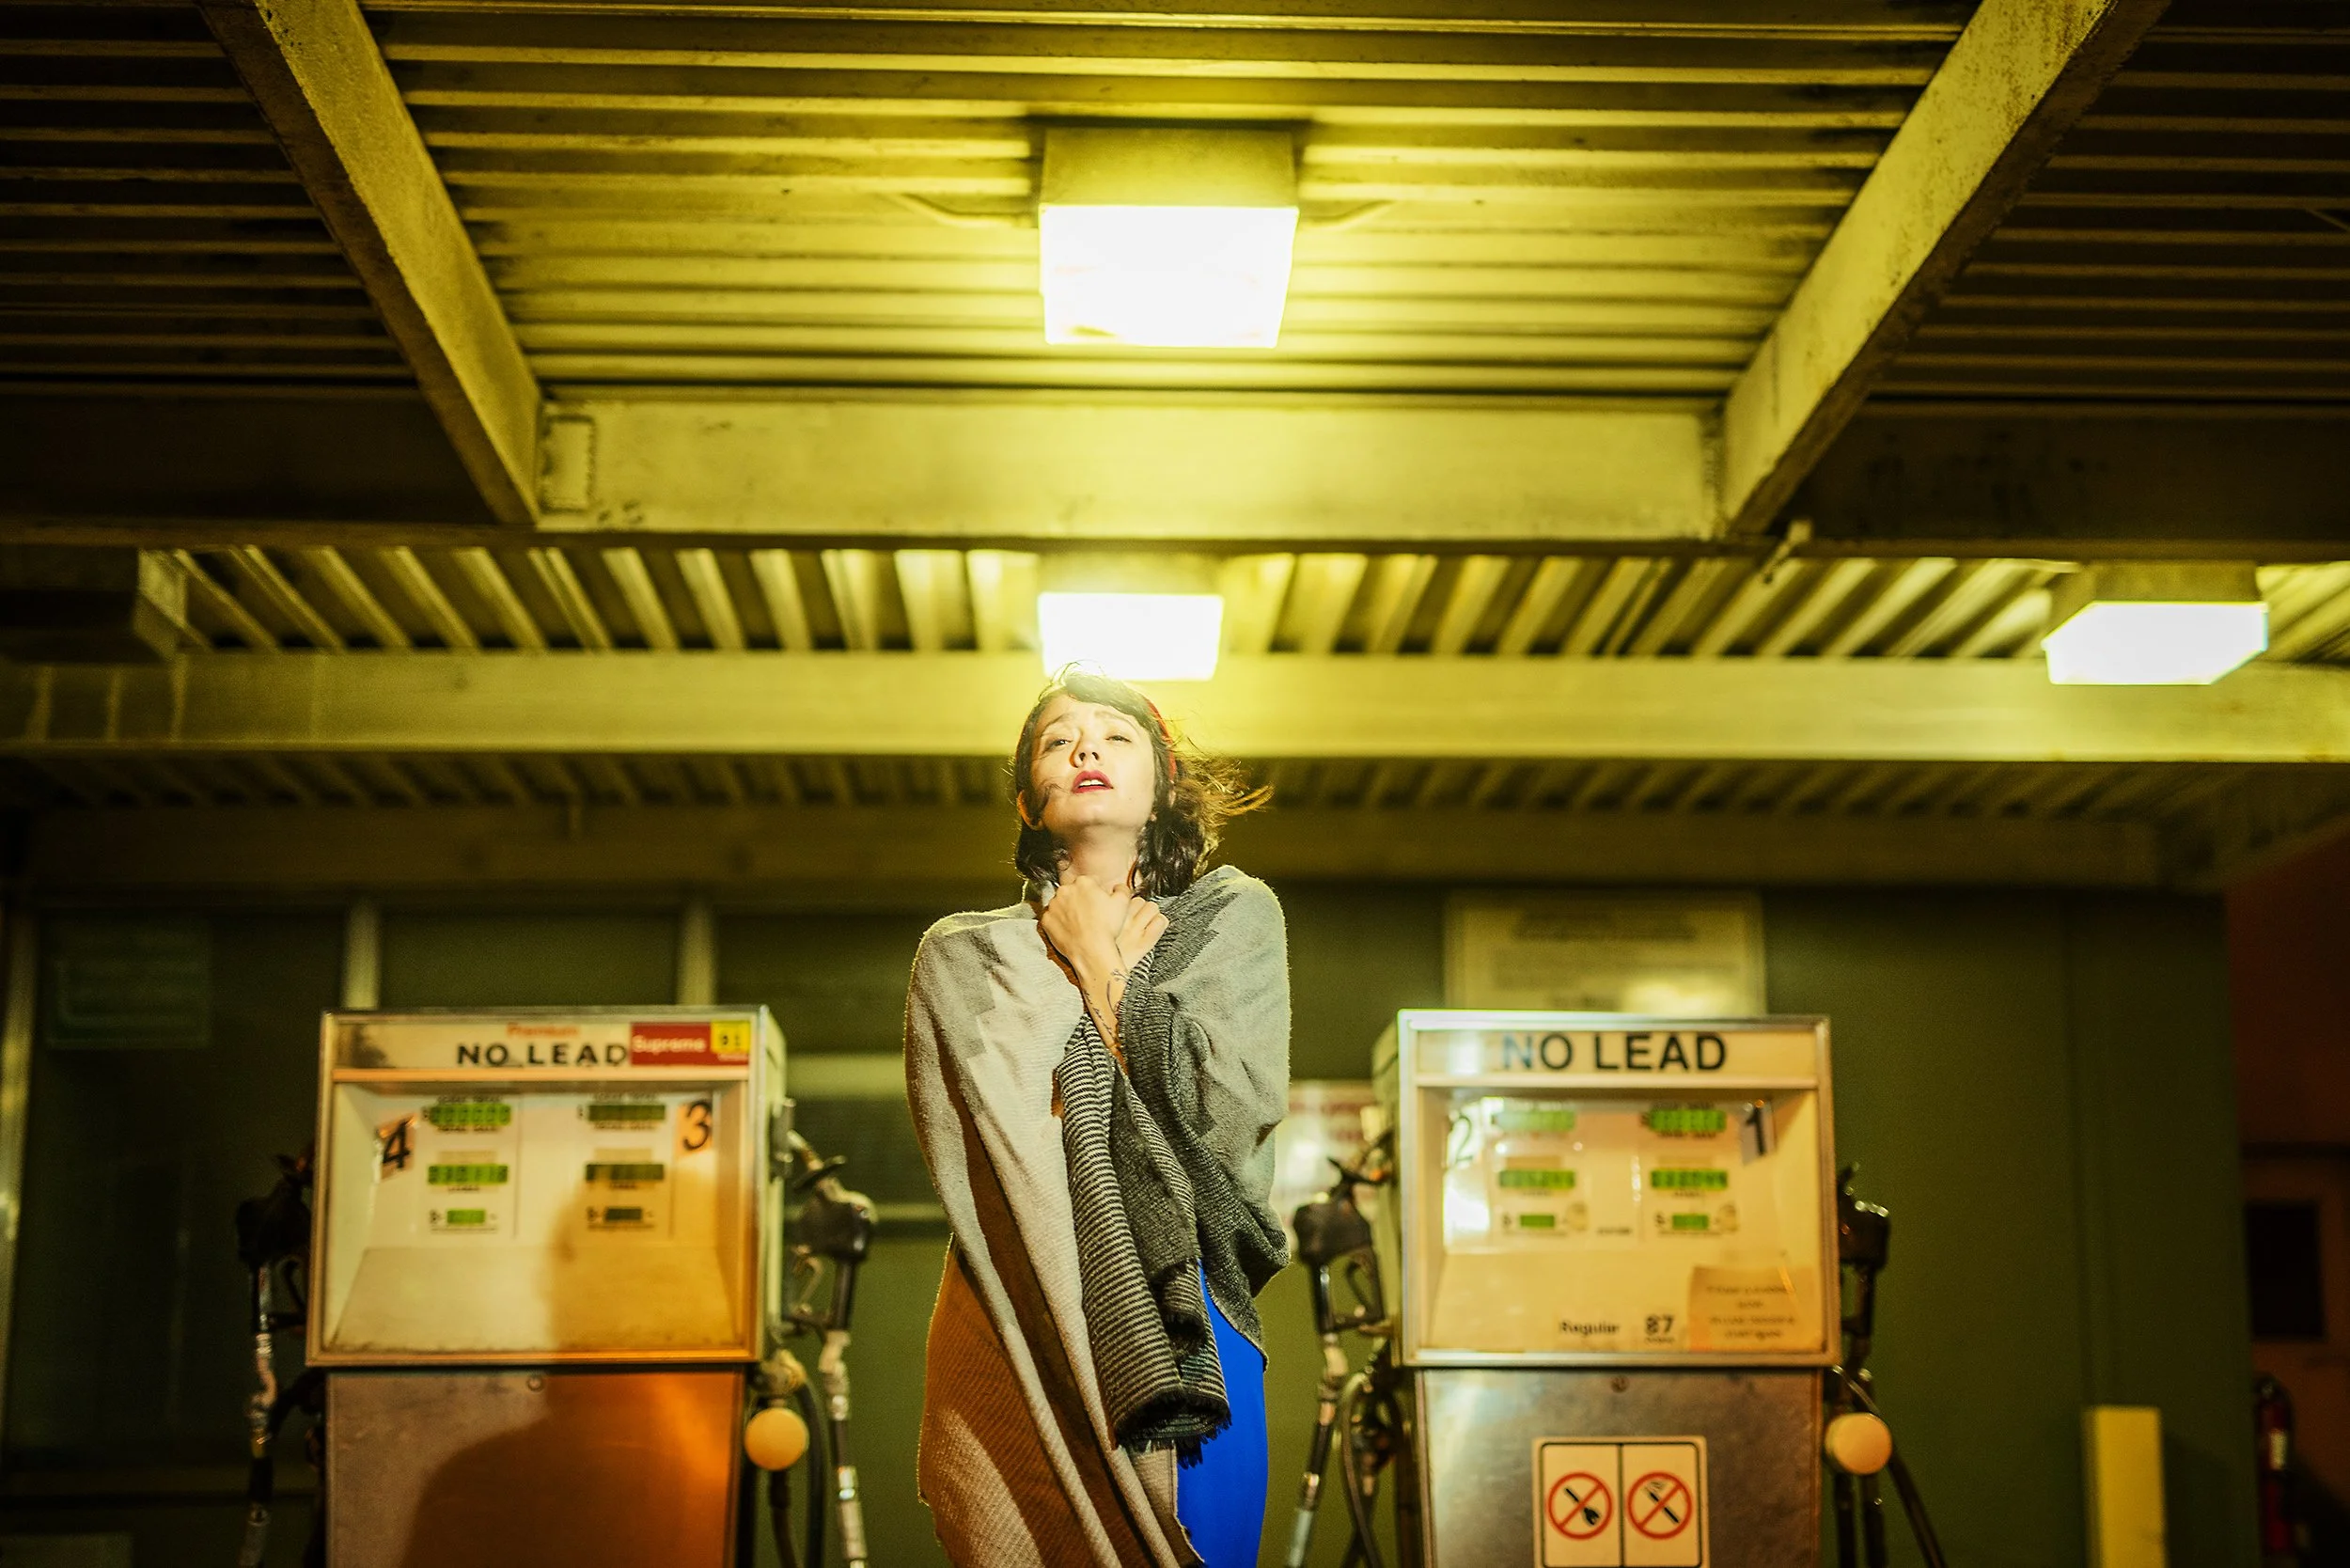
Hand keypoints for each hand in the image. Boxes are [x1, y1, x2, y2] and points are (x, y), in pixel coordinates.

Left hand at [1038, 875, 1162, 992]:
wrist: (1091, 950)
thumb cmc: (1107, 927)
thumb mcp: (1123, 903)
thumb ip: (1121, 889)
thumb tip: (1117, 887)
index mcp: (1083, 882)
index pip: (1090, 882)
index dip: (1097, 892)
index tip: (1099, 902)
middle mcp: (1065, 890)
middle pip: (1074, 891)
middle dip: (1081, 899)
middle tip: (1090, 914)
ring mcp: (1053, 905)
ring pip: (1061, 904)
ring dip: (1068, 910)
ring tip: (1080, 923)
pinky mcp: (1046, 920)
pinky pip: (1052, 918)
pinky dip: (1059, 922)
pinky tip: (1070, 929)